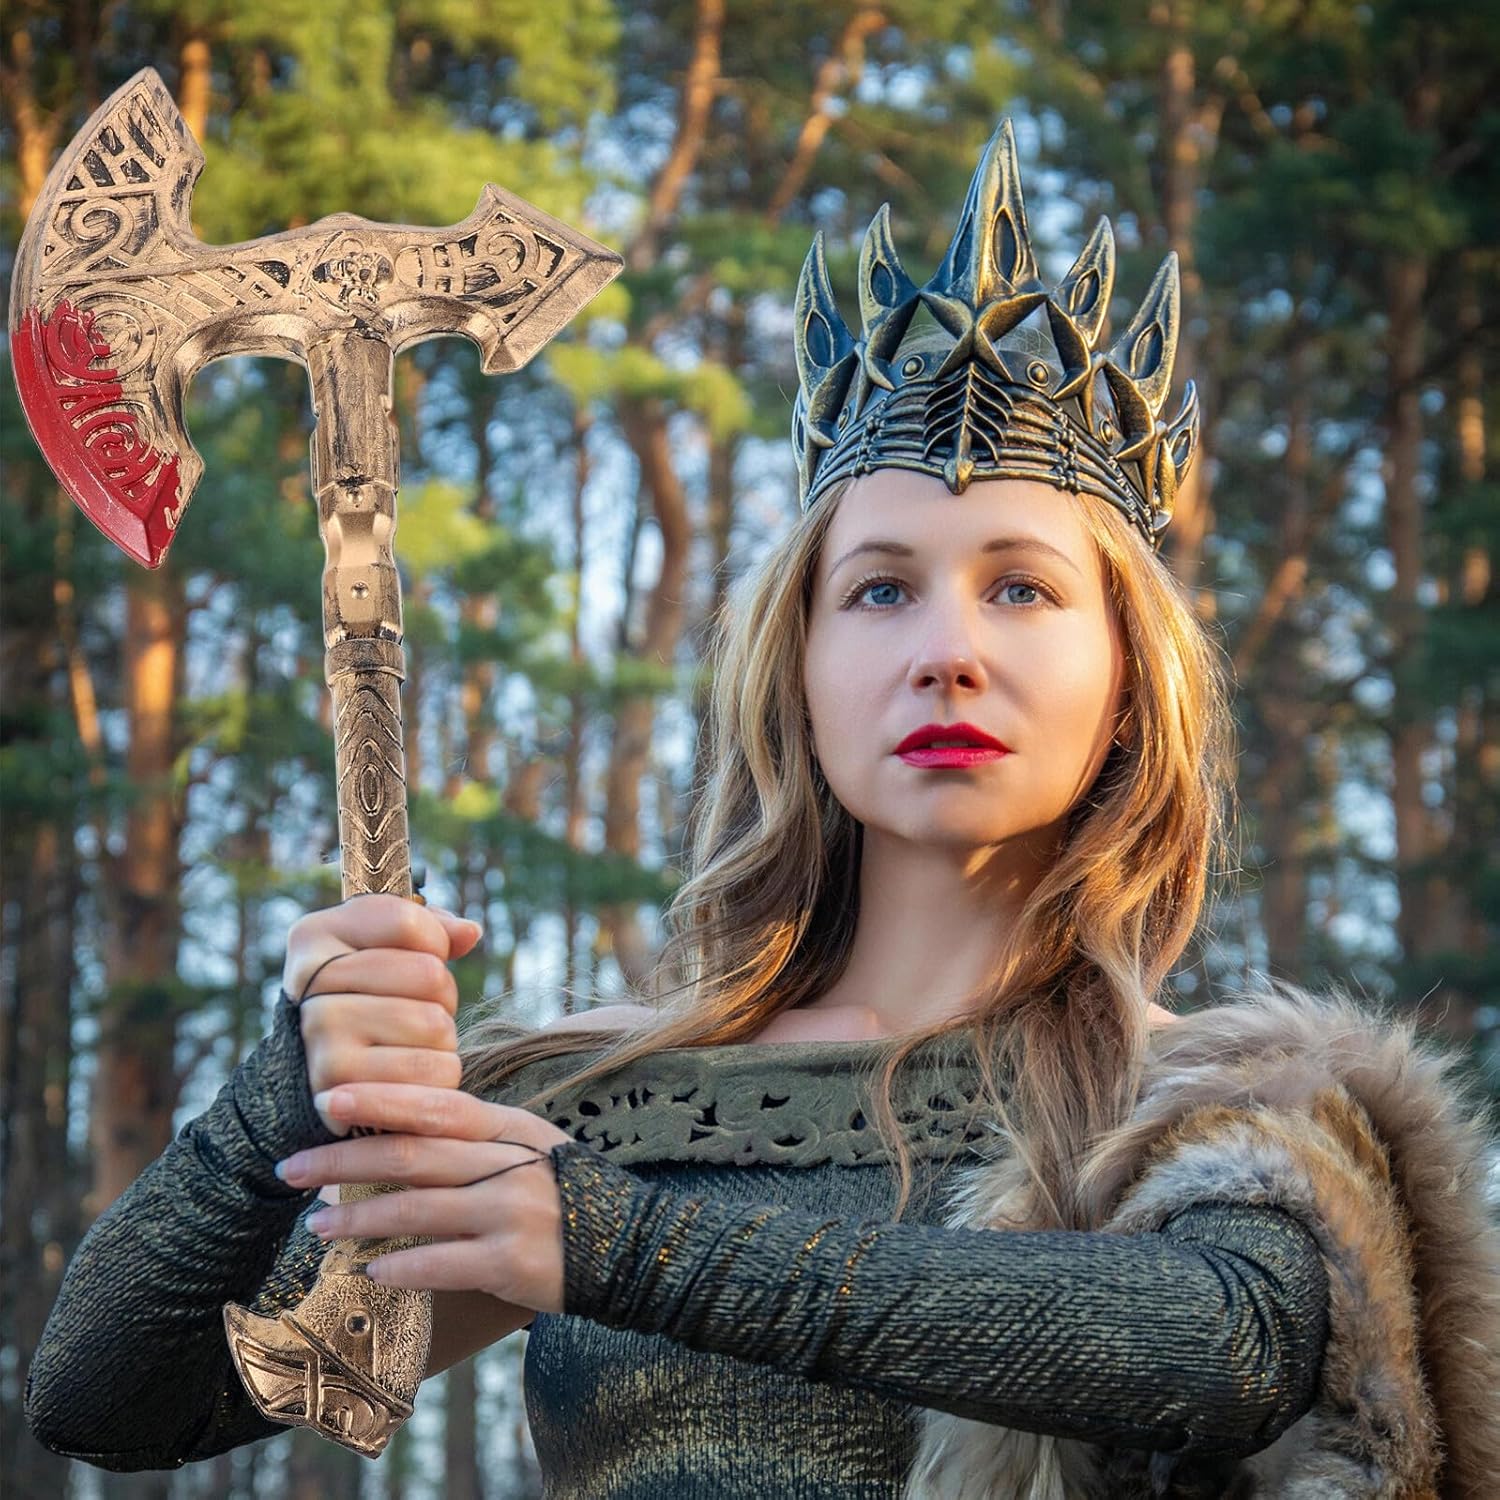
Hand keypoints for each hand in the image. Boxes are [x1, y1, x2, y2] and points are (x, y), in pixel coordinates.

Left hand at [275, 1081, 575, 1313]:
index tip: (326, 1097)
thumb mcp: (528, 1148)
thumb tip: (394, 1136)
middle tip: (291, 1167)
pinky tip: (369, 1269)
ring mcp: (511, 1212)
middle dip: (343, 1160)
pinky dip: (402, 1265)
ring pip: (418, 1209)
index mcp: (510, 1128)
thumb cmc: (565, 1194)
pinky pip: (443, 1263)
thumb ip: (472, 1139)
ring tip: (315, 1228)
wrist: (631, 1247)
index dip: (378, 1099)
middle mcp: (508, 1163)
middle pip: (412, 1155)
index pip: (435, 1105)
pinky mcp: (513, 1263)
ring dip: (358, 1218)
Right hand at [283, 894, 483, 1135]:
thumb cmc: (364, 998)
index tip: (419, 957)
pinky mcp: (343, 1092)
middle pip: (430, 975)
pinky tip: (412, 1077)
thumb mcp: (383, 948)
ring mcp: (321, 1037)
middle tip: (416, 1009)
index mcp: (314, 937)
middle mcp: (309, 985)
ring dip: (442, 1040)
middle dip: (441, 994)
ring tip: (411, 1043)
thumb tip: (470, 932)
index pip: (408, 922)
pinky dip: (439, 1078)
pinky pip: (435, 1075)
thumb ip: (430, 928)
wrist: (315, 1074)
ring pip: (437, 1026)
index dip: (434, 941)